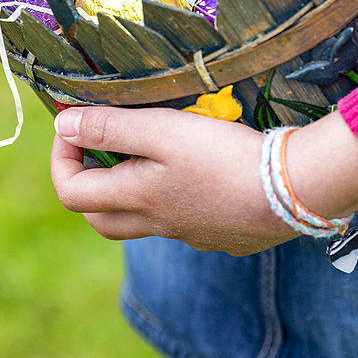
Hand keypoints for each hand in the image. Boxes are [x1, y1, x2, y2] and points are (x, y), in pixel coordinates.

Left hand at [50, 105, 298, 255]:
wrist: (296, 192)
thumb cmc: (223, 157)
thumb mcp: (162, 131)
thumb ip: (111, 128)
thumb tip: (63, 124)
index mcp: (138, 200)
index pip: (71, 192)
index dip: (61, 157)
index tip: (74, 124)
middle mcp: (160, 224)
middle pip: (101, 218)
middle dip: (89, 182)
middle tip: (101, 145)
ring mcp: (194, 234)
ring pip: (144, 220)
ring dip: (133, 189)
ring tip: (151, 152)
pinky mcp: (225, 232)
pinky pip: (185, 219)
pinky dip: (176, 196)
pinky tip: (201, 170)